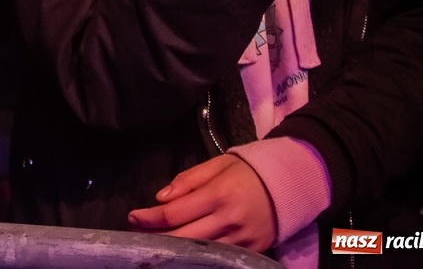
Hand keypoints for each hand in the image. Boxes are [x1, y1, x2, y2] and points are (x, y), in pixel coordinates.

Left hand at [128, 155, 275, 251]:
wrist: (289, 186)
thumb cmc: (246, 172)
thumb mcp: (217, 165)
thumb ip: (188, 180)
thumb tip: (161, 198)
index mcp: (219, 194)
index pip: (175, 213)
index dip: (150, 218)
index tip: (133, 216)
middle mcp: (229, 220)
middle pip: (183, 237)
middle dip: (156, 236)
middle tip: (137, 234)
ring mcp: (241, 239)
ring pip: (199, 251)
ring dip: (174, 248)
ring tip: (155, 242)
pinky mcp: (251, 251)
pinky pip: (219, 256)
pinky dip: (198, 255)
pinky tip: (183, 250)